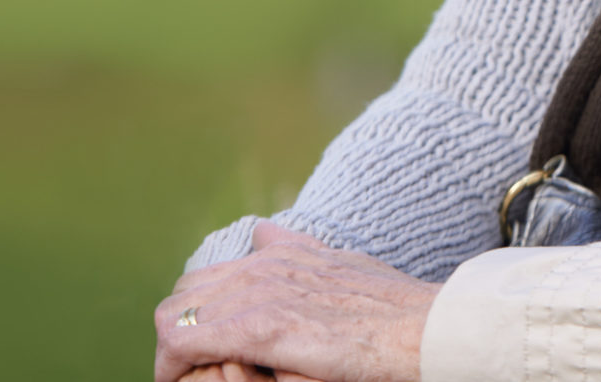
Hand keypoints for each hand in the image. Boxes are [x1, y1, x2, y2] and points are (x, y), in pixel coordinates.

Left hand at [155, 221, 439, 381]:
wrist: (426, 328)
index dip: (197, 317)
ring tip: (197, 380)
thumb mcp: (341, 267)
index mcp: (279, 256)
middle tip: (197, 373)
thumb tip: (262, 233)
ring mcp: (260, 295)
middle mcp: (262, 268)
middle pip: (182, 296)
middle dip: (178, 335)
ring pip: (173, 318)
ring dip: (175, 355)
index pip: (204, 280)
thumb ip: (297, 252)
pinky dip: (176, 367)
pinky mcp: (262, 328)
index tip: (206, 354)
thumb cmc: (393, 310)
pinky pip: (184, 342)